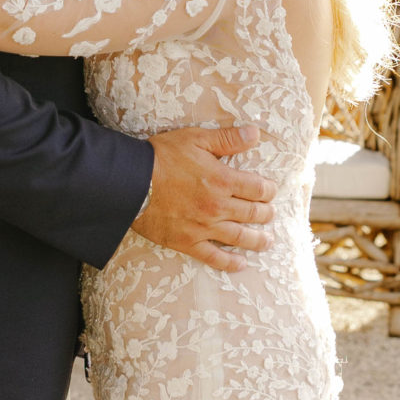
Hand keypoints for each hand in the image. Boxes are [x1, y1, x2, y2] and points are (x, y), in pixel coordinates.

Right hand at [132, 125, 274, 271]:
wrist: (130, 182)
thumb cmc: (162, 157)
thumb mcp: (196, 139)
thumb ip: (227, 139)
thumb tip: (255, 134)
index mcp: (222, 180)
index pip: (257, 189)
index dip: (268, 190)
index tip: (270, 191)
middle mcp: (217, 207)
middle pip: (252, 214)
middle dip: (265, 214)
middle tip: (270, 214)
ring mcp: (203, 227)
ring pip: (239, 237)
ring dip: (257, 240)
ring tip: (268, 241)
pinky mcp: (187, 242)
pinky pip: (213, 257)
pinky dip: (230, 263)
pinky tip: (241, 264)